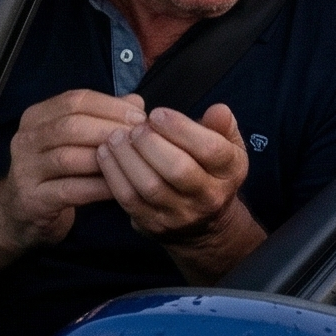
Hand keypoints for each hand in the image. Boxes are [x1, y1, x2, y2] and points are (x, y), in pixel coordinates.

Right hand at [0, 88, 140, 275]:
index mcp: (37, 117)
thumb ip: (103, 119)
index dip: (110, 106)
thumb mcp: (76, 140)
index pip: (75, 100)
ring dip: (106, 159)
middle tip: (140, 140)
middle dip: (110, 130)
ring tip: (133, 162)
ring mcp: (25, 170)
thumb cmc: (58, 172)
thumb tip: (136, 103)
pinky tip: (119, 188)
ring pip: (68, 157)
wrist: (22, 214)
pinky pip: (70, 190)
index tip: (139, 117)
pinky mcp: (32, 200)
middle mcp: (26, 139)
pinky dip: (98, 187)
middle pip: (71, 126)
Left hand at [97, 102, 263, 279]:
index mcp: (230, 171)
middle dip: (151, 143)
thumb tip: (218, 109)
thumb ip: (223, 125)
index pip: (210, 149)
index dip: (181, 128)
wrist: (205, 225)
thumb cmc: (211, 171)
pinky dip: (114, 175)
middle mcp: (209, 196)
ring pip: (149, 186)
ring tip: (115, 136)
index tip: (157, 114)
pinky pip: (129, 200)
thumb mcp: (228, 146)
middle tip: (135, 127)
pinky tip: (106, 154)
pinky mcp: (154, 225)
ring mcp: (180, 215)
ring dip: (127, 157)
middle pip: (178, 169)